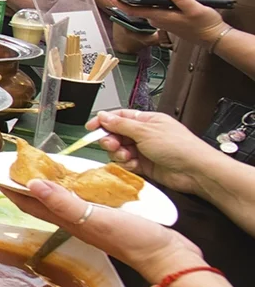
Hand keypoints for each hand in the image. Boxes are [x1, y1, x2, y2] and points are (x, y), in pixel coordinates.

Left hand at [3, 179, 200, 284]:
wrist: (167, 256)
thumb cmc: (133, 240)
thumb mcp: (95, 217)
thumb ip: (64, 202)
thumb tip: (33, 184)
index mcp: (67, 220)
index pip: (29, 203)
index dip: (10, 188)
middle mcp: (75, 220)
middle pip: (42, 199)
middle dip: (25, 183)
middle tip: (14, 164)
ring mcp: (91, 219)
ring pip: (62, 198)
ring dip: (49, 184)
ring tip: (41, 167)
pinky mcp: (108, 216)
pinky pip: (84, 198)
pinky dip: (76, 187)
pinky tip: (80, 179)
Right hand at [92, 107, 221, 196]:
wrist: (194, 170)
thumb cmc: (178, 146)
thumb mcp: (145, 131)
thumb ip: (120, 124)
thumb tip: (103, 115)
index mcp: (146, 120)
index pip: (119, 117)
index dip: (104, 121)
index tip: (90, 128)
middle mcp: (144, 134)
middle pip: (116, 135)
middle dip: (110, 140)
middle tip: (112, 145)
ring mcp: (144, 150)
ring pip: (119, 150)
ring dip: (119, 154)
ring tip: (126, 156)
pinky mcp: (144, 165)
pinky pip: (126, 163)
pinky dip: (127, 164)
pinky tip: (134, 165)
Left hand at [134, 0, 231, 44]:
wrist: (214, 38)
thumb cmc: (205, 25)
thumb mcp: (195, 9)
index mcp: (160, 17)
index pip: (135, 9)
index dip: (122, 2)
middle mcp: (158, 19)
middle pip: (152, 0)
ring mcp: (163, 19)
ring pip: (161, 1)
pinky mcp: (170, 18)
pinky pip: (169, 5)